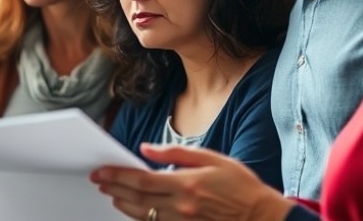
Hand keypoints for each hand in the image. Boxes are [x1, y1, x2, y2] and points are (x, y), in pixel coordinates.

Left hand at [90, 144, 294, 220]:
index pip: (141, 180)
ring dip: (123, 205)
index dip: (117, 176)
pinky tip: (132, 211)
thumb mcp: (212, 158)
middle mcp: (181, 206)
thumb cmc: (240, 185)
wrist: (262, 217)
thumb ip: (175, 153)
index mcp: (186, 184)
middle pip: (137, 199)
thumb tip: (146, 148)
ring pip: (143, 216)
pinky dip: (140, 218)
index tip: (102, 171)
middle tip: (99, 181)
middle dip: (114, 189)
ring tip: (111, 194)